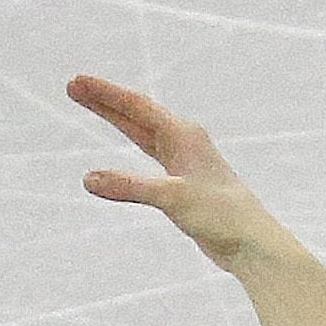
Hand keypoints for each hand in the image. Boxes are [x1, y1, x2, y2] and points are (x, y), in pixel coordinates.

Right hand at [69, 75, 285, 272]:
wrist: (252, 243)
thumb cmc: (221, 216)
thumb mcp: (172, 199)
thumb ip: (131, 187)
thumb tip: (89, 179)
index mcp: (183, 135)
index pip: (136, 107)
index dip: (105, 94)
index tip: (77, 82)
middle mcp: (184, 142)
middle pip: (136, 115)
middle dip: (104, 101)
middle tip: (73, 86)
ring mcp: (184, 162)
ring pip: (142, 134)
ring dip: (116, 120)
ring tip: (91, 104)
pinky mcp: (183, 184)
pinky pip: (150, 157)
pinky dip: (130, 151)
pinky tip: (124, 151)